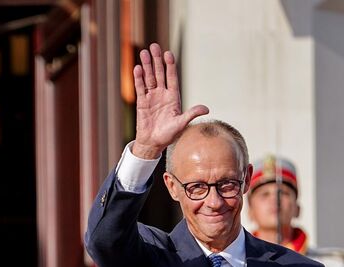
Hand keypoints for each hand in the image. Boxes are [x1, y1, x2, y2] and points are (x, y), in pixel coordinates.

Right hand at [131, 43, 208, 158]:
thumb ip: (191, 114)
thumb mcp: (182, 123)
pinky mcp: (141, 103)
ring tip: (144, 52)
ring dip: (146, 66)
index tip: (168, 54)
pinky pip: (140, 88)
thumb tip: (206, 109)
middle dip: (157, 60)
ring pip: (149, 78)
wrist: (153, 143)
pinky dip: (138, 79)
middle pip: (159, 74)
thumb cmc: (169, 134)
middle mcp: (162, 94)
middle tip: (154, 46)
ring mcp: (151, 98)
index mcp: (173, 97)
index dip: (170, 66)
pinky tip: (137, 68)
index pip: (172, 77)